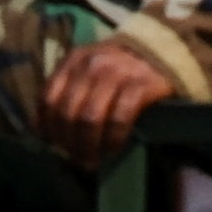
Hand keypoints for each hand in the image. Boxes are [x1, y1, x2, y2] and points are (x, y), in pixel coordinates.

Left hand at [35, 41, 178, 174]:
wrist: (164, 50)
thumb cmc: (121, 67)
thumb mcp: (89, 69)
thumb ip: (69, 90)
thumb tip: (46, 130)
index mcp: (73, 60)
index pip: (48, 98)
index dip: (48, 127)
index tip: (55, 146)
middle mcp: (91, 64)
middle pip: (68, 112)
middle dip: (69, 143)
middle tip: (77, 159)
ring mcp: (116, 73)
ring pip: (90, 118)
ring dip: (88, 146)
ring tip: (92, 160)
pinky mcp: (140, 85)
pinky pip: (119, 120)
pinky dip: (112, 139)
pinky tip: (113, 149)